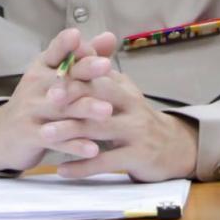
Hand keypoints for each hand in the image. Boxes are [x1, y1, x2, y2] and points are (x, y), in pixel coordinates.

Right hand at [0, 28, 117, 171]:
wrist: (3, 135)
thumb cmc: (38, 101)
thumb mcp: (55, 77)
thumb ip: (84, 58)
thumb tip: (110, 36)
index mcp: (42, 68)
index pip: (54, 51)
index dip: (65, 44)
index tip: (77, 35)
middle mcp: (35, 85)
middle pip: (63, 77)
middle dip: (84, 70)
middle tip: (106, 66)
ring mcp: (32, 111)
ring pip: (62, 109)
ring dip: (85, 108)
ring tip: (107, 110)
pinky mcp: (31, 136)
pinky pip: (56, 140)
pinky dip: (75, 145)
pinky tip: (94, 148)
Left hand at [46, 71, 198, 181]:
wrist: (174, 147)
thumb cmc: (137, 119)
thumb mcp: (123, 94)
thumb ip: (100, 76)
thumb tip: (76, 49)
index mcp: (125, 88)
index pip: (99, 75)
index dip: (76, 72)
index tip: (52, 71)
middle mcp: (132, 106)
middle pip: (100, 97)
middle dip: (72, 97)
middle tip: (46, 100)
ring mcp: (136, 132)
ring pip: (99, 129)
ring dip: (70, 132)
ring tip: (45, 134)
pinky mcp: (137, 157)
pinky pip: (106, 162)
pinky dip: (83, 166)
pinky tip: (62, 170)